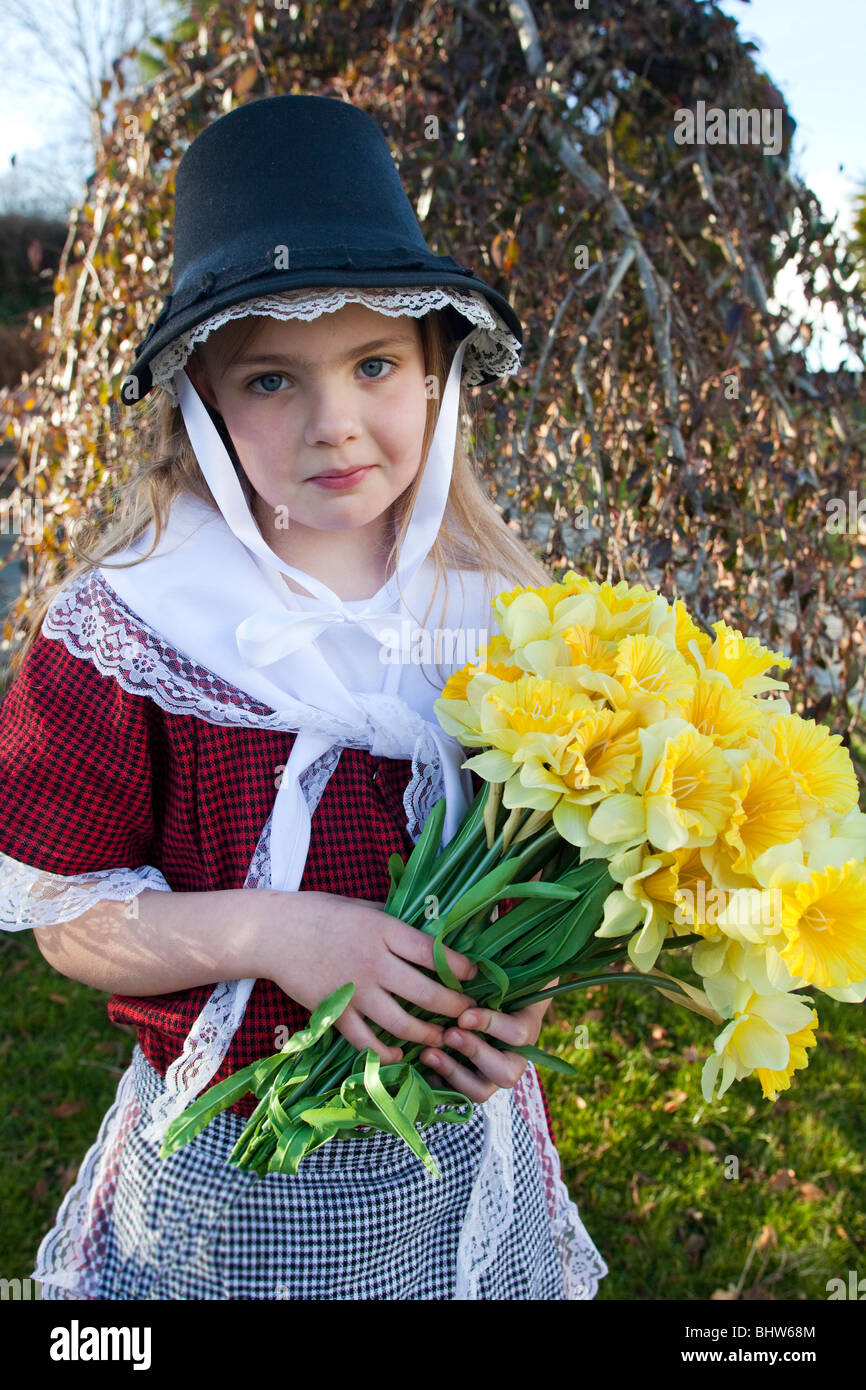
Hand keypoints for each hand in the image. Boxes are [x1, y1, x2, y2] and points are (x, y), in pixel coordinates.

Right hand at [255, 890, 477, 1064]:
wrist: (272, 932)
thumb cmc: (319, 913)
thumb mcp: (363, 906)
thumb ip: (394, 923)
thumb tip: (429, 934)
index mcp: (382, 930)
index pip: (432, 953)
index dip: (458, 967)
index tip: (472, 975)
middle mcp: (373, 963)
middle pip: (426, 993)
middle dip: (454, 1007)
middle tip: (468, 1013)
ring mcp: (354, 992)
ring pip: (402, 1024)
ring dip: (428, 1035)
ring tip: (442, 1037)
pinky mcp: (335, 1013)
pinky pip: (366, 1043)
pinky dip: (386, 1054)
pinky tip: (399, 1053)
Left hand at [419, 981, 557, 1102]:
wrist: (488, 995)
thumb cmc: (494, 976)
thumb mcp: (500, 970)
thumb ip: (494, 968)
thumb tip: (478, 953)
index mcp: (526, 1027)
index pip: (516, 1035)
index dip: (491, 1026)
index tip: (464, 1015)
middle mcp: (514, 1057)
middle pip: (505, 1074)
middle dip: (474, 1053)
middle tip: (448, 1034)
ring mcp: (491, 1074)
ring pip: (480, 1091)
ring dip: (453, 1073)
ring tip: (428, 1053)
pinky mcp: (469, 1082)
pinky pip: (456, 1096)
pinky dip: (438, 1084)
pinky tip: (421, 1069)